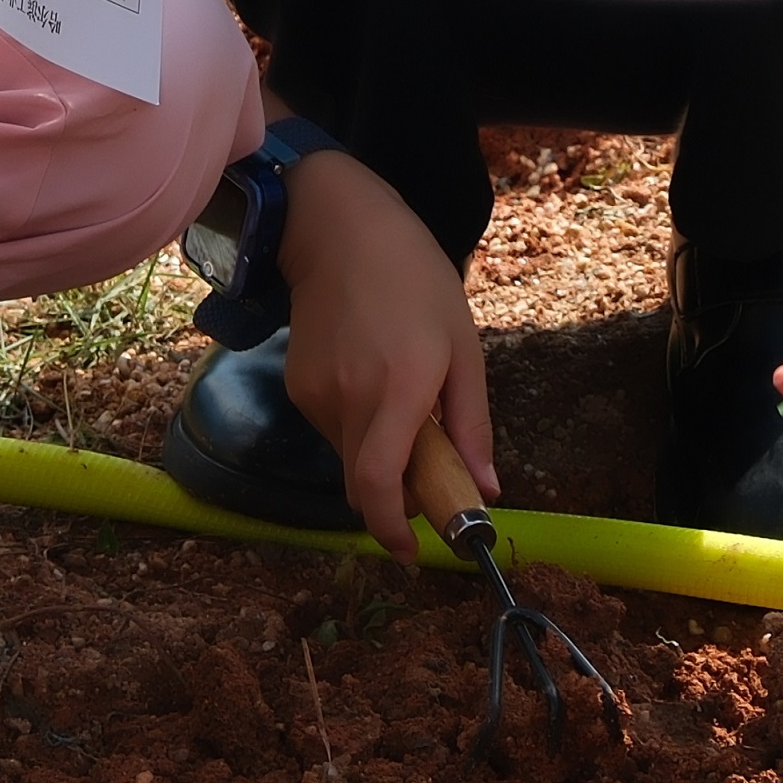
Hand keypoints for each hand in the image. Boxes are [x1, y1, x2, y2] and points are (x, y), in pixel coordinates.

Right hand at [276, 150, 491, 560]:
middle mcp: (350, 399)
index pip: (379, 484)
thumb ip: (472, 424)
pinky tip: (371, 380)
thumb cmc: (415, 280)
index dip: (392, 530)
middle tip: (429, 474)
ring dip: (379, 456)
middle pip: (363, 485)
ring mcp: (315, 395)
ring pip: (348, 458)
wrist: (338, 229)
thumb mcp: (463, 347)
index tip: (412, 553)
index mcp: (400, 389)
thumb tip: (486, 490)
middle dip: (396, 499)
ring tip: (403, 401)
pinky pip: (332, 431)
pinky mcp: (296, 387)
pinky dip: (358, 429)